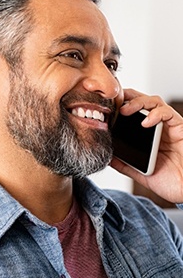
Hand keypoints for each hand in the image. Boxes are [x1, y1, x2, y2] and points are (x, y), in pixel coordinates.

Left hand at [110, 88, 182, 203]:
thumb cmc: (167, 180)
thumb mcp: (138, 171)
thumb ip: (123, 163)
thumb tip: (105, 156)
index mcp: (144, 134)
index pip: (130, 111)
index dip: (117, 105)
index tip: (103, 107)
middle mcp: (156, 126)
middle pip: (140, 100)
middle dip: (125, 97)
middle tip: (112, 102)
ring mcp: (168, 126)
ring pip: (153, 102)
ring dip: (137, 102)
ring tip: (124, 110)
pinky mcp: (180, 128)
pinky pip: (168, 114)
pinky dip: (156, 114)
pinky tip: (146, 122)